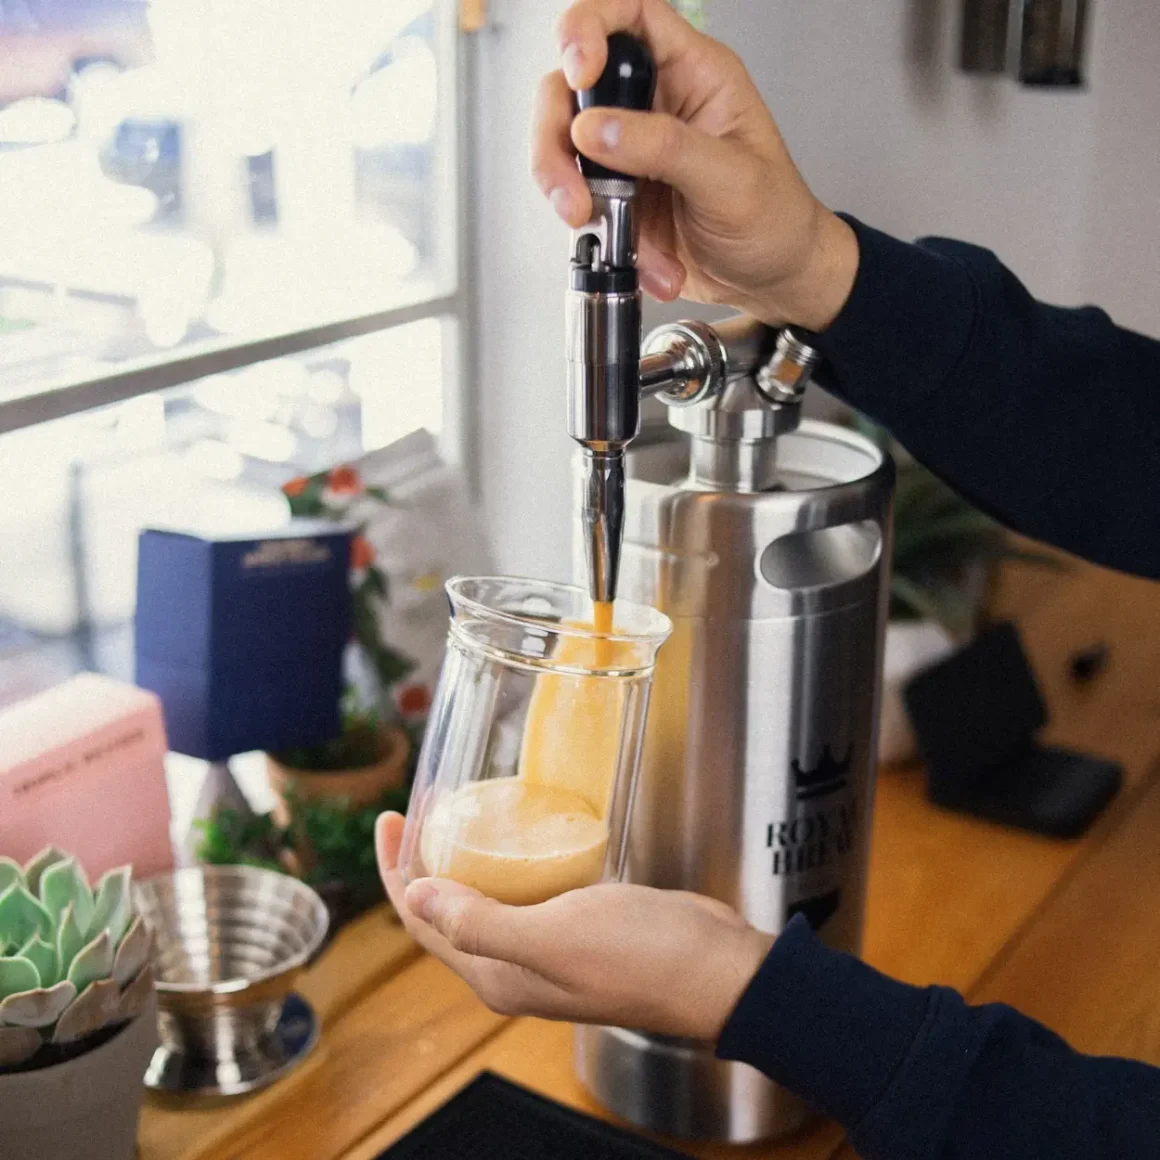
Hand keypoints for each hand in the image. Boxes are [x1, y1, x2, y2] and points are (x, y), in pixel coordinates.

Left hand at [376, 812, 773, 1040]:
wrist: (716, 969)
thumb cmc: (641, 956)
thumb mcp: (553, 937)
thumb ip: (481, 924)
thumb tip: (413, 901)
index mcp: (498, 976)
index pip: (423, 923)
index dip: (396, 872)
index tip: (389, 819)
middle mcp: (515, 966)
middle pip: (449, 910)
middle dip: (426, 860)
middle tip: (422, 804)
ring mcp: (548, 947)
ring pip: (489, 897)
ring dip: (467, 857)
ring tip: (461, 808)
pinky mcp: (579, 925)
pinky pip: (527, 890)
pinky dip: (512, 859)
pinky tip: (520, 829)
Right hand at [532, 0, 858, 331]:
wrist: (774, 280)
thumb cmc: (776, 219)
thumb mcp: (731, 180)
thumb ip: (664, 147)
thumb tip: (595, 128)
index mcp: (694, 75)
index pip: (630, 16)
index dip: (590, 29)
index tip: (581, 72)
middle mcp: (655, 106)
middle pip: (572, 88)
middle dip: (557, 138)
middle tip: (574, 188)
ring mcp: (630, 154)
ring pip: (564, 149)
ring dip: (568, 193)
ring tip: (596, 225)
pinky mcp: (620, 198)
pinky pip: (583, 205)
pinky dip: (600, 239)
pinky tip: (643, 257)